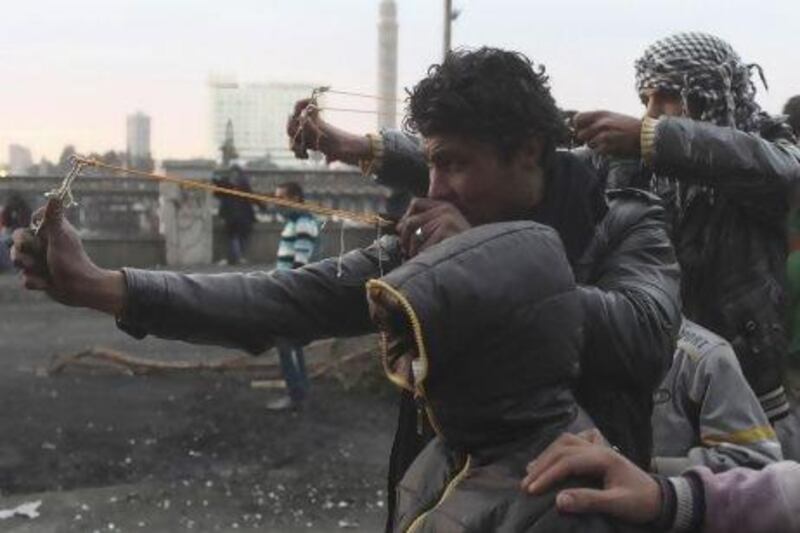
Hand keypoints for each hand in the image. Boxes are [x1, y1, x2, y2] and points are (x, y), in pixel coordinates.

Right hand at [11, 199, 125, 314]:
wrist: (80, 291)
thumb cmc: (72, 262)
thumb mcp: (60, 238)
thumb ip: (54, 219)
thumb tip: (55, 195)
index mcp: (51, 232)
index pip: (30, 222)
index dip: (30, 230)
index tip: (41, 236)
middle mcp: (45, 244)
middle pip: (17, 241)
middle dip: (23, 252)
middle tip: (40, 256)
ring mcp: (40, 260)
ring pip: (18, 260)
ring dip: (30, 268)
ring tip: (45, 271)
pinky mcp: (39, 276)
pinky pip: (25, 279)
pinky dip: (36, 282)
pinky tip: (47, 283)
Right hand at [287, 99, 370, 164]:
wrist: (359, 154)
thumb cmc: (349, 147)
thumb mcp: (333, 142)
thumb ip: (317, 132)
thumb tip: (303, 119)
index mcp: (316, 122)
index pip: (300, 107)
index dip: (298, 106)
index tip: (300, 114)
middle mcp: (313, 127)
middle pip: (292, 125)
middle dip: (292, 134)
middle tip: (300, 143)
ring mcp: (313, 136)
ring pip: (295, 137)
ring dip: (295, 146)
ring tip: (304, 155)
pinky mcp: (315, 146)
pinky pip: (301, 147)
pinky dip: (300, 153)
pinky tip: (307, 157)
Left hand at [396, 198, 470, 257]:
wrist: (479, 262)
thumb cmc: (460, 249)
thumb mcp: (444, 231)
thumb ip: (424, 224)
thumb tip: (399, 227)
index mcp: (446, 207)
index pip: (416, 203)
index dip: (405, 218)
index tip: (402, 231)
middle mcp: (446, 210)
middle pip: (411, 222)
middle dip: (405, 239)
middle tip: (407, 251)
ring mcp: (446, 219)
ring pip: (415, 236)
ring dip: (414, 251)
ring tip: (424, 257)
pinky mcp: (445, 231)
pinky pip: (422, 246)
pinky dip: (424, 257)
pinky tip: (433, 260)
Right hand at [520, 431, 661, 524]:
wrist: (661, 499)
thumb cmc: (641, 503)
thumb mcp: (617, 504)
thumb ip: (589, 501)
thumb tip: (558, 500)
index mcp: (603, 457)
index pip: (567, 461)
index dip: (547, 475)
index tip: (531, 490)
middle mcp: (598, 447)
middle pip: (562, 448)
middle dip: (541, 465)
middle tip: (525, 485)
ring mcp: (598, 447)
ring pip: (565, 441)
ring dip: (547, 454)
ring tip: (531, 471)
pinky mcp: (599, 451)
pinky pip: (574, 441)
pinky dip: (558, 448)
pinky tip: (550, 457)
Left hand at [574, 111, 642, 156]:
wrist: (646, 135)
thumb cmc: (628, 126)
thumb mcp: (612, 116)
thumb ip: (596, 120)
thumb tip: (577, 124)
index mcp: (602, 114)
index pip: (577, 119)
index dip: (579, 126)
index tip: (584, 129)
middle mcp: (601, 123)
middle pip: (580, 134)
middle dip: (587, 138)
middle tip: (598, 138)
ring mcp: (605, 135)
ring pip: (589, 144)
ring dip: (595, 145)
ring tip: (608, 142)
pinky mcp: (609, 147)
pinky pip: (598, 152)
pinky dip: (604, 151)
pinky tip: (613, 147)